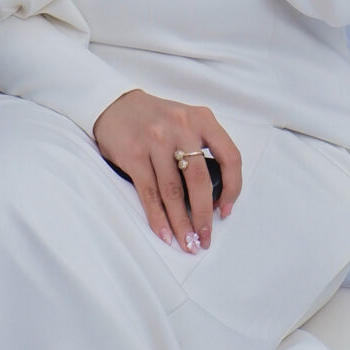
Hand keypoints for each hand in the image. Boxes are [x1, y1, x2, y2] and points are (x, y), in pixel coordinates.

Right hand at [92, 89, 241, 252]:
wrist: (117, 105)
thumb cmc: (158, 120)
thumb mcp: (188, 123)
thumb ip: (204, 149)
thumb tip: (214, 199)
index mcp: (203, 119)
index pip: (230, 157)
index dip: (233, 188)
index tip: (226, 211)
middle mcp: (182, 127)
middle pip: (200, 180)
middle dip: (204, 215)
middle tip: (204, 239)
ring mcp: (156, 140)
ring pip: (173, 192)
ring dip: (181, 223)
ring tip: (187, 243)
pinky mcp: (134, 155)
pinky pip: (149, 193)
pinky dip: (158, 218)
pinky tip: (165, 234)